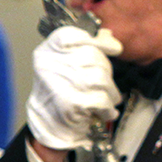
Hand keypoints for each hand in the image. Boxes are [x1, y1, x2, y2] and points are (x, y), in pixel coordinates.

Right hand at [26, 26, 122, 152]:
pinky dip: (108, 108)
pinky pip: (102, 99)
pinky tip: (105, 112)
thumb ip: (85, 47)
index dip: (98, 40)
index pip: (74, 35)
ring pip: (100, 78)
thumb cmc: (61, 93)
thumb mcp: (67, 64)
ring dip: (110, 92)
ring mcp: (59, 83)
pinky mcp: (71, 102)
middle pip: (92, 56)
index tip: (113, 46)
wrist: (49, 126)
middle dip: (106, 72)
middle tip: (107, 85)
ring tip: (108, 99)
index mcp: (47, 51)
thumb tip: (108, 35)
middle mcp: (49, 64)